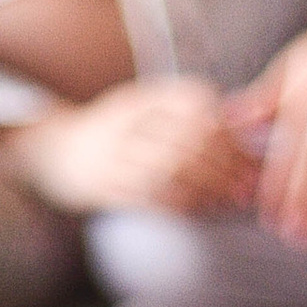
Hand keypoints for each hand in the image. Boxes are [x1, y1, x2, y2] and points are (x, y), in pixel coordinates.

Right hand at [2, 79, 256, 218]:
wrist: (57, 153)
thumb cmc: (119, 133)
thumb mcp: (146, 110)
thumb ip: (187, 116)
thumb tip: (247, 133)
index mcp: (140, 97)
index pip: (192, 102)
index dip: (226, 126)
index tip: (249, 149)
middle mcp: (125, 120)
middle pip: (186, 138)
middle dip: (225, 164)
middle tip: (249, 185)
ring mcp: (112, 154)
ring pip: (170, 169)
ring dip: (208, 188)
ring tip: (231, 200)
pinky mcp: (104, 186)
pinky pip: (149, 196)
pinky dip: (181, 204)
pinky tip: (202, 210)